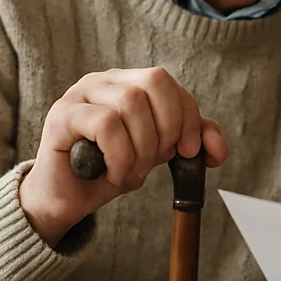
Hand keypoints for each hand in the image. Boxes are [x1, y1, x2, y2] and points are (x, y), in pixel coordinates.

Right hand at [19, 67, 228, 246]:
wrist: (68, 200)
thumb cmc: (112, 169)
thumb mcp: (159, 155)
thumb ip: (192, 143)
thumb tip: (219, 149)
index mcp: (130, 83)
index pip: (171, 85)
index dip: (189, 118)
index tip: (190, 151)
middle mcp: (106, 80)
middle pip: (155, 80)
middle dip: (168, 126)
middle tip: (159, 158)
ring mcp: (80, 93)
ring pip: (131, 104)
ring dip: (141, 147)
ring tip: (131, 171)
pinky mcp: (62, 115)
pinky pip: (106, 125)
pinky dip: (120, 155)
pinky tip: (114, 173)